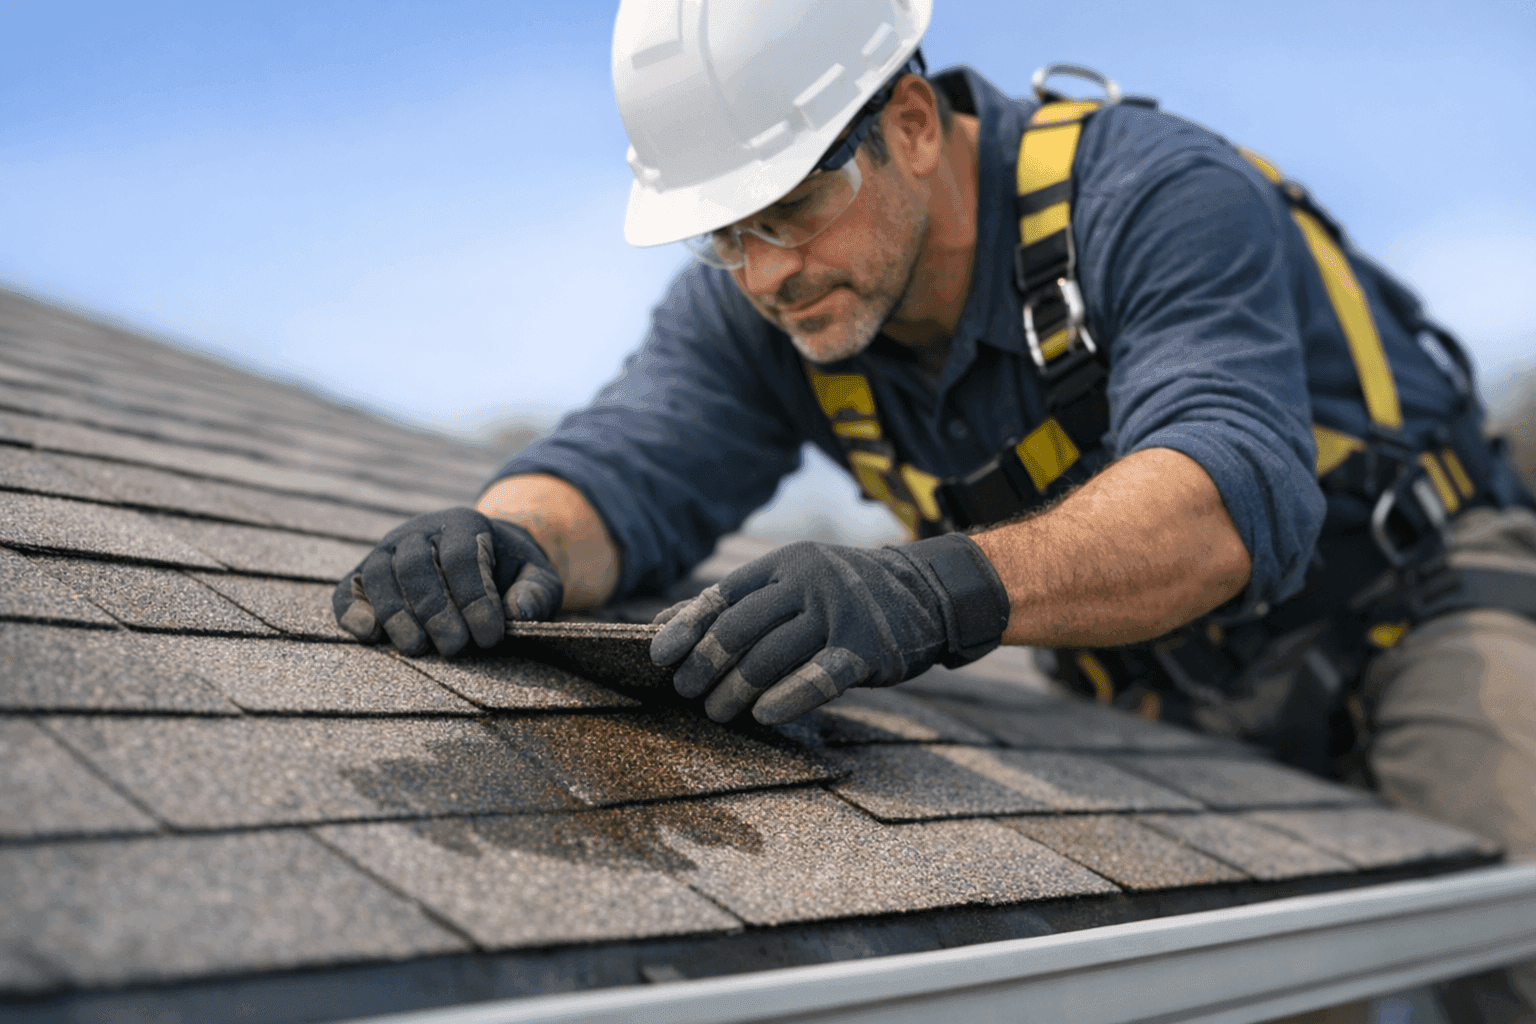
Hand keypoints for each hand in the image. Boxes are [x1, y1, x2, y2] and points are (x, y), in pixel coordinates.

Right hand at [333, 507, 562, 656]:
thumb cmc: (510, 571)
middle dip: (435, 609)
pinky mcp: (364, 575)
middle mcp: (420, 531)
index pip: (462, 557)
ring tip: (417, 648)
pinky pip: (348, 589)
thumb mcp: (537, 576)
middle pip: (416, 565)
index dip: (474, 598)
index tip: (490, 637)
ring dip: (396, 614)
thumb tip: (519, 612)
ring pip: (380, 575)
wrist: (482, 556)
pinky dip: (353, 612)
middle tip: (455, 647)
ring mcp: (387, 551)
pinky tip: (370, 636)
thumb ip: (536, 591)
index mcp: (464, 524)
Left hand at [649, 534, 1008, 723]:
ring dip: (735, 691)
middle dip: (705, 665)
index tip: (660, 657)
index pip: (723, 595)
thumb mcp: (793, 583)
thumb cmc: (844, 595)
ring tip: (718, 712)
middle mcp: (809, 583)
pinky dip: (785, 699)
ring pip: (770, 657)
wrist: (928, 592)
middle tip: (687, 692)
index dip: (687, 627)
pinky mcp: (866, 650)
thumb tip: (663, 624)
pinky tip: (763, 716)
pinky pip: (817, 678)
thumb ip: (736, 601)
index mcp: (786, 564)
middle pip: (740, 628)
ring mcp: (839, 614)